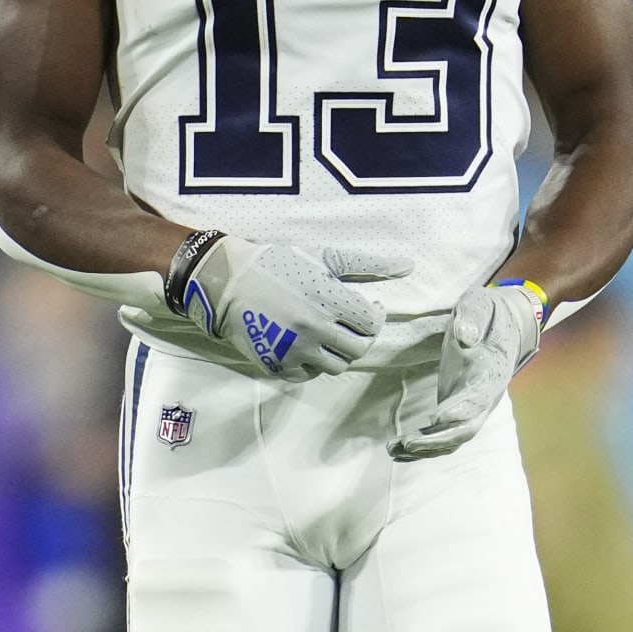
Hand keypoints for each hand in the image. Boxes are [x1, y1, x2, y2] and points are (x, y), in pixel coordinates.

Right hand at [121, 239, 402, 380]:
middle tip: (348, 325)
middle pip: (357, 349)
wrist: (225, 280)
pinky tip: (303, 343)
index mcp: (329, 300)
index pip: (372, 324)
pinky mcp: (276, 364)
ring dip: (336, 351)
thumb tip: (408, 266)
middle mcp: (315, 328)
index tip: (366, 308)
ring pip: (335, 366)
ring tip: (325, 334)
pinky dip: (310, 362)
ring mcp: (295, 350)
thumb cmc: (275, 263)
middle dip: (358, 337)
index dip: (374, 317)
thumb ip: (366, 264)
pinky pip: (306, 374)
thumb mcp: (320, 257)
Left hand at [392, 282, 542, 460]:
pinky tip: (398, 450)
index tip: (436, 417)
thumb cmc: (489, 313)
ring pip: (454, 437)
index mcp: (492, 371)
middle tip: (407, 443)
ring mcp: (473, 406)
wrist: (506, 326)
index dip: (461, 410)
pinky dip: (424, 446)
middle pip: (467, 428)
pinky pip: (445, 434)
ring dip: (426, 448)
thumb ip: (473, 316)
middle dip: (438, 439)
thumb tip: (464, 335)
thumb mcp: (481, 304)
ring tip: (394, 449)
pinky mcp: (459, 409)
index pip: (479, 397)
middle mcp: (486, 395)